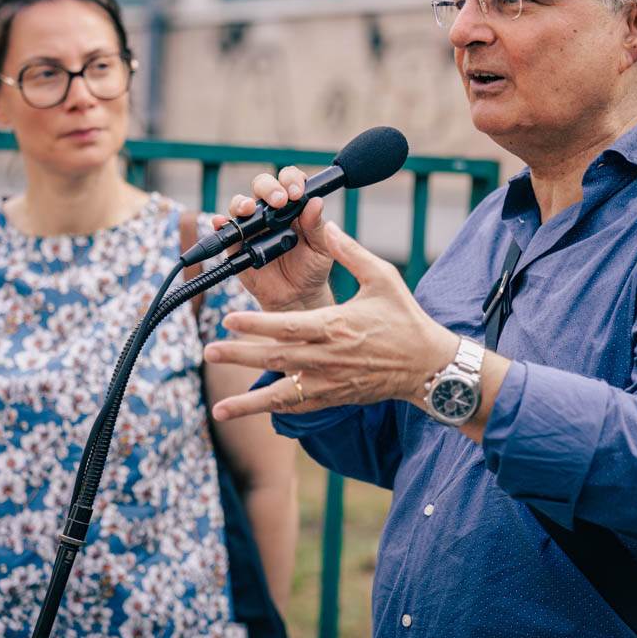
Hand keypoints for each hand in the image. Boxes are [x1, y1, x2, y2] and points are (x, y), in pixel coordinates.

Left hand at [205, 222, 458, 420]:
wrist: (427, 365)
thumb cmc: (405, 318)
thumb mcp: (383, 277)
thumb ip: (350, 252)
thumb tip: (325, 224)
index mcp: (336, 326)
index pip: (287, 327)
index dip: (255, 325)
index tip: (228, 320)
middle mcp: (329, 358)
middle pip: (275, 358)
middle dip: (239, 356)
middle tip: (209, 351)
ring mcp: (330, 383)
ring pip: (282, 394)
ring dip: (248, 401)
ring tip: (219, 407)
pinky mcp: (334, 397)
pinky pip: (297, 407)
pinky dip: (271, 410)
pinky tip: (248, 413)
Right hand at [213, 166, 334, 312]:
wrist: (297, 297)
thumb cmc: (312, 269)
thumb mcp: (321, 248)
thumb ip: (317, 226)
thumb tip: (315, 202)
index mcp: (293, 207)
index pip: (289, 181)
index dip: (291, 180)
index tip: (297, 193)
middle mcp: (271, 212)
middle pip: (263, 185)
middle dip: (269, 188)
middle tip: (280, 201)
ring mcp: (252, 227)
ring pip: (241, 204)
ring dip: (242, 202)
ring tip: (248, 209)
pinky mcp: (237, 245)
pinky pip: (226, 230)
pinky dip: (220, 223)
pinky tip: (221, 221)